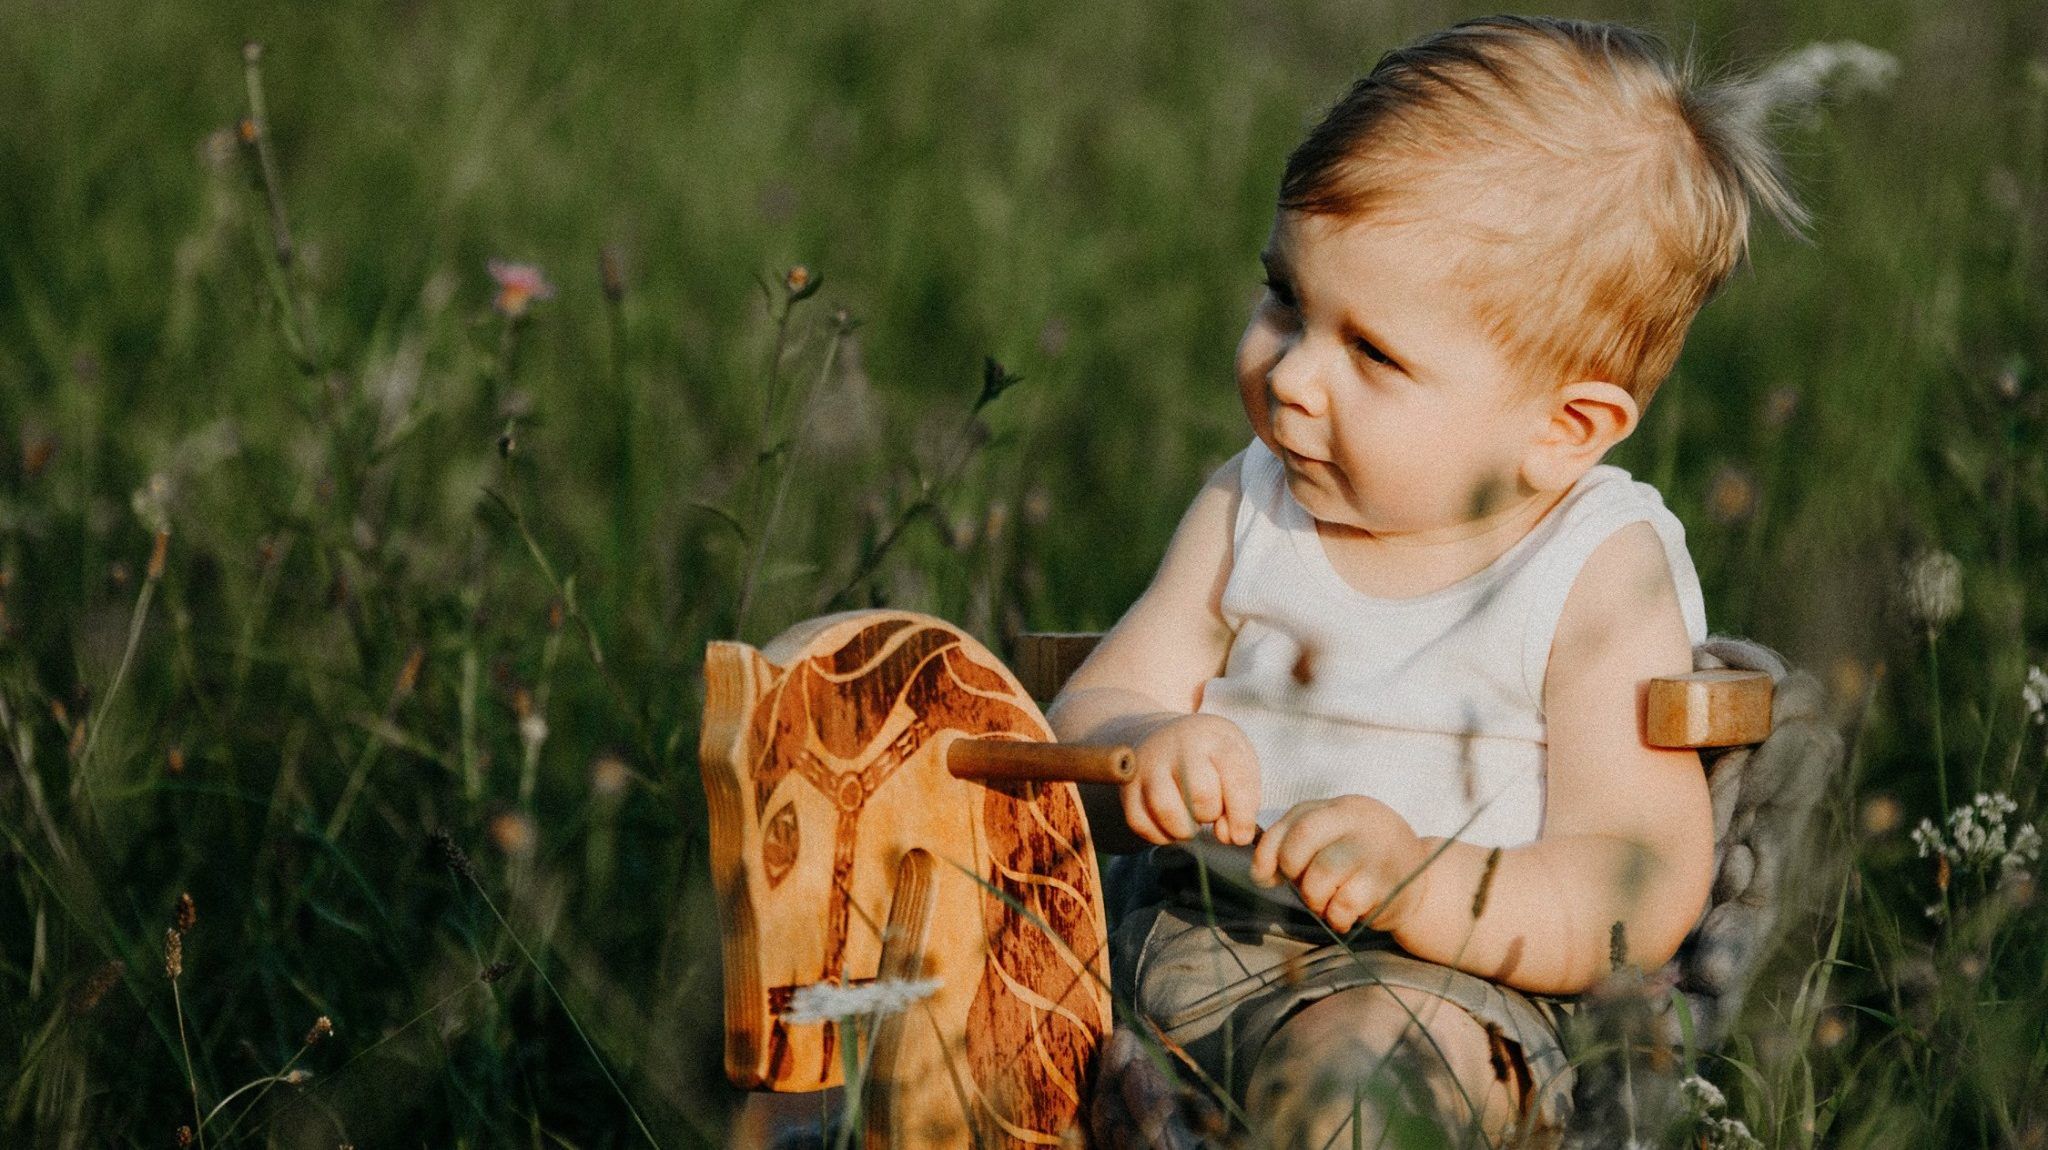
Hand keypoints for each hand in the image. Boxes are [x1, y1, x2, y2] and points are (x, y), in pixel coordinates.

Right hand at [1120, 714, 1260, 845]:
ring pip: (1166, 810)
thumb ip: (1244, 801)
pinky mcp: (1126, 785)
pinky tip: (1171, 825)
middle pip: (1201, 795)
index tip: (1241, 834)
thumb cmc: (1211, 757)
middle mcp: (1178, 745)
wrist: (1165, 739)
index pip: (1236, 779)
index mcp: (1214, 737)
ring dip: (1184, 829)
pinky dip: (1160, 835)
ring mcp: (1147, 763)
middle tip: (1209, 810)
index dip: (1242, 816)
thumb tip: (1226, 837)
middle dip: (1210, 814)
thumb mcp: (1239, 764)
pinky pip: (1140, 823)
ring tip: (1191, 821)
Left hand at [1249, 796, 1429, 932]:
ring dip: (1314, 897)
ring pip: (1321, 875)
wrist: (1418, 875)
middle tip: (1304, 886)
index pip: (1291, 822)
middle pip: (1301, 840)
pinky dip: (1336, 917)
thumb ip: (1295, 844)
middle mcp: (1356, 821)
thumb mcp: (1331, 839)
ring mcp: (1373, 850)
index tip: (1266, 876)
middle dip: (1292, 871)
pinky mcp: (1387, 882)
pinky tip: (1344, 915)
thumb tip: (1262, 874)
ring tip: (1326, 902)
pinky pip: (1344, 903)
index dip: (1268, 852)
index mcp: (1337, 808)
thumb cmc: (1360, 858)